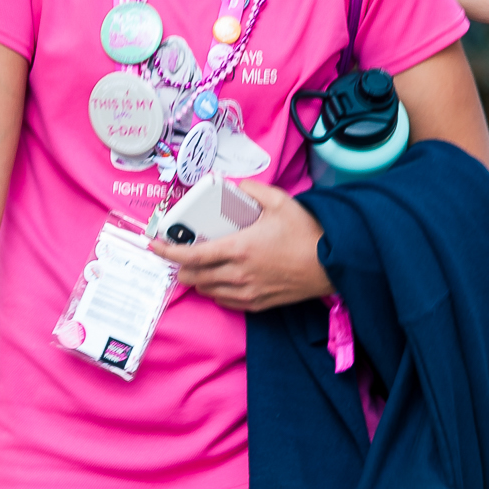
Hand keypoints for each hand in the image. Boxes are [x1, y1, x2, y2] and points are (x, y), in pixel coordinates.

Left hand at [152, 181, 332, 310]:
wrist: (333, 263)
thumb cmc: (307, 233)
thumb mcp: (282, 202)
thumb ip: (254, 190)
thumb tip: (237, 185)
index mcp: (239, 248)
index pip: (191, 254)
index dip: (168, 251)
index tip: (156, 245)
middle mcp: (237, 274)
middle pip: (193, 276)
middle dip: (180, 265)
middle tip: (181, 253)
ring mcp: (246, 292)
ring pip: (206, 290)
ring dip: (197, 278)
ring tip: (200, 265)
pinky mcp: (257, 303)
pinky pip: (225, 301)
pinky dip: (216, 291)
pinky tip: (221, 280)